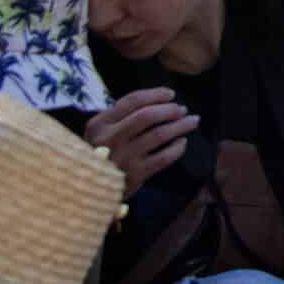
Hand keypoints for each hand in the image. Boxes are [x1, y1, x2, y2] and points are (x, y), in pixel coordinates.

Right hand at [84, 89, 199, 196]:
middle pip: (147, 116)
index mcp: (99, 124)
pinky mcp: (134, 175)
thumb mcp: (99, 133)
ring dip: (180, 125)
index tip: (171, 94)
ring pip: (159, 134)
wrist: (90, 189)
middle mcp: (109, 139)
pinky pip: (164, 157)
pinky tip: (182, 142)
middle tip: (183, 110)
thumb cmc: (101, 155)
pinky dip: (177, 148)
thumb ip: (120, 117)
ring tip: (192, 121)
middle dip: (170, 109)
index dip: (155, 94)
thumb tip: (160, 101)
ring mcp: (122, 157)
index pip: (132, 101)